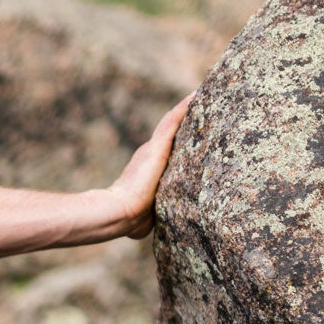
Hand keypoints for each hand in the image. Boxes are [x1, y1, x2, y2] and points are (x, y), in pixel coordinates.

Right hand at [108, 94, 194, 238]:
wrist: (120, 213)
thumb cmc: (131, 220)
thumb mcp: (145, 217)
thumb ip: (146, 218)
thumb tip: (141, 231)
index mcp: (153, 170)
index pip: (170, 151)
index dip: (180, 140)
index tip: (192, 130)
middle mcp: (152, 154)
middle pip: (174, 131)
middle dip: (186, 118)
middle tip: (202, 101)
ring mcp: (154, 149)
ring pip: (174, 122)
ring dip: (188, 107)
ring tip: (203, 92)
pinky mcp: (157, 146)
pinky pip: (174, 120)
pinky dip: (185, 107)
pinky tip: (198, 93)